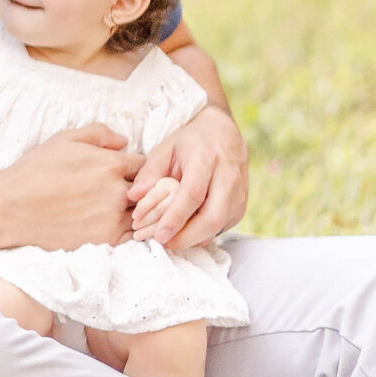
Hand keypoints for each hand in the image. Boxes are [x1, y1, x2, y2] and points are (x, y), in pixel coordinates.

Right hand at [0, 124, 142, 251]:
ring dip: (135, 210)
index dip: (135, 167)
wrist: (13, 207)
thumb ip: (100, 134)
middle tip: (125, 191)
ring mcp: (113, 218)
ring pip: (141, 214)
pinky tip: (113, 223)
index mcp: (111, 164)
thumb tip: (124, 141)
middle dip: (140, 189)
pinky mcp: (105, 240)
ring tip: (117, 208)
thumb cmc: (37, 170)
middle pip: (147, 190)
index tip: (126, 171)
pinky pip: (131, 235)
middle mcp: (117, 191)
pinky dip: (128, 229)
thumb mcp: (65, 139)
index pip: (143, 164)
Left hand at [129, 104, 248, 249]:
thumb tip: (134, 196)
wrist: (223, 133)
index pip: (193, 194)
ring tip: (172, 240)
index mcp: (206, 158)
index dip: (176, 217)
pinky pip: (223, 226)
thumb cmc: (190, 142)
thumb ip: (149, 172)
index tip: (159, 235)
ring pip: (219, 225)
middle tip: (164, 243)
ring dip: (194, 238)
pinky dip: (204, 234)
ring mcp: (238, 192)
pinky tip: (187, 233)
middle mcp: (227, 176)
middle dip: (187, 237)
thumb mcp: (165, 148)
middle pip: (212, 217)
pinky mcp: (241, 204)